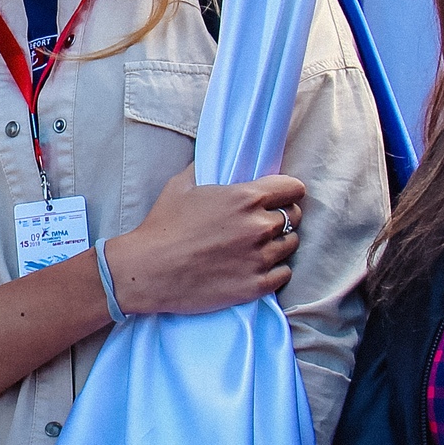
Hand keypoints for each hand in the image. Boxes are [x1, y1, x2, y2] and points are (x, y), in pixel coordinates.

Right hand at [101, 170, 304, 316]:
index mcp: (246, 197)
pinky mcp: (256, 285)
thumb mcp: (181, 185)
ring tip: (259, 246)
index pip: (293, 189)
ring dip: (279, 243)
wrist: (148, 270)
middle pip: (295, 216)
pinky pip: (284, 273)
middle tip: (264, 223)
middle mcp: (259, 226)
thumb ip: (205, 168)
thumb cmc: (163, 226)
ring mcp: (260, 258)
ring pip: (291, 245)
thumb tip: (214, 159)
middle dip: (283, 216)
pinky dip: (275, 270)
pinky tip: (257, 266)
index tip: (281, 197)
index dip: (288, 191)